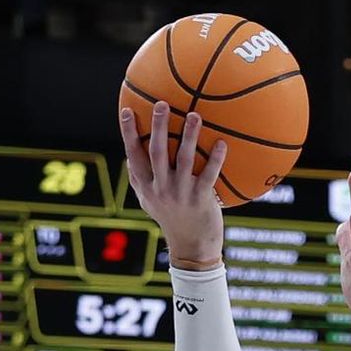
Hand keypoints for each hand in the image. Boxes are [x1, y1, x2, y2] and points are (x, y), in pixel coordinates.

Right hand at [119, 100, 226, 266]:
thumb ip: (140, 179)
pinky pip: (208, 175)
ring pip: (182, 159)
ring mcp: (180, 193)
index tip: (127, 110)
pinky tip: (222, 143)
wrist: (190, 246)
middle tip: (162, 104)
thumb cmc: (170, 219)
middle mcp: (160, 187)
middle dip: (157, 126)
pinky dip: (215, 159)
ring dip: (188, 136)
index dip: (128, 133)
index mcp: (145, 185)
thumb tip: (130, 155)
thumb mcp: (149, 201)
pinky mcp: (200, 199)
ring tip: (194, 115)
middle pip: (156, 151)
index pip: (133, 155)